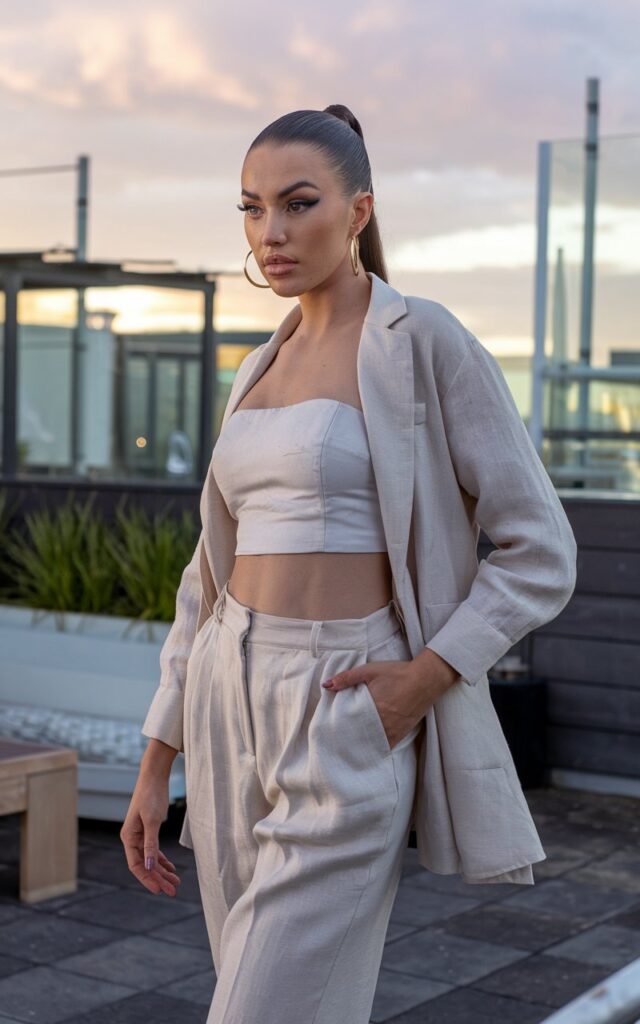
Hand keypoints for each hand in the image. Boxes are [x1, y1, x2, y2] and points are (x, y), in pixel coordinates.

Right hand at [120, 773, 180, 896]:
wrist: (154, 777)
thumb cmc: (151, 796)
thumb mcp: (152, 820)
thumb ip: (150, 844)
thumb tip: (148, 866)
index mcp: (129, 837)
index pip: (136, 865)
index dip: (148, 879)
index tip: (160, 890)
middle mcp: (132, 839)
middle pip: (145, 865)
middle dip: (159, 878)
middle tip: (174, 891)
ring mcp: (140, 835)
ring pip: (151, 859)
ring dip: (163, 871)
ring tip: (176, 883)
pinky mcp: (149, 830)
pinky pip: (154, 851)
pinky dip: (163, 860)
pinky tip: (172, 869)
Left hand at [322, 649, 456, 749]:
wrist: (426, 679)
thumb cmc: (397, 673)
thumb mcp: (370, 671)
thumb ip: (347, 678)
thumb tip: (325, 685)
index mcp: (371, 708)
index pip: (350, 724)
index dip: (339, 730)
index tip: (330, 734)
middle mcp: (382, 722)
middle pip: (360, 736)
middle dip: (349, 739)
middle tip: (337, 743)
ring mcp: (393, 729)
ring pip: (373, 743)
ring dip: (362, 745)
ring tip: (350, 749)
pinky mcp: (403, 732)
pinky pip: (387, 745)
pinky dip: (377, 747)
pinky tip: (370, 750)